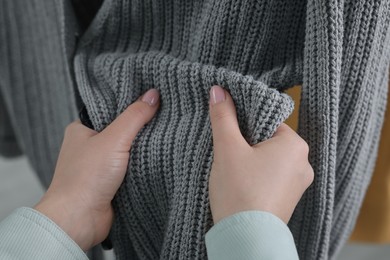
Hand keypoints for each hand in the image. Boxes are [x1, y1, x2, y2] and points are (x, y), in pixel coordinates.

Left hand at [34, 89, 159, 250]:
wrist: (78, 220)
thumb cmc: (86, 177)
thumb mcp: (113, 139)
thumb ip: (134, 116)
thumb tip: (153, 95)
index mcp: (81, 129)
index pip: (110, 110)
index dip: (131, 105)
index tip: (152, 100)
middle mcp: (88, 147)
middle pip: (121, 130)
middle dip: (140, 129)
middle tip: (163, 118)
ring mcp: (98, 166)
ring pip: (127, 151)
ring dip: (142, 150)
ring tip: (164, 136)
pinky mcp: (109, 183)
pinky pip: (129, 169)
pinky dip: (141, 166)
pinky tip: (156, 159)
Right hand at [208, 85, 313, 223]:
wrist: (246, 239)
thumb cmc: (239, 191)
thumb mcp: (227, 148)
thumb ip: (224, 116)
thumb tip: (218, 89)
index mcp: (295, 145)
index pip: (267, 121)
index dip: (245, 125)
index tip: (230, 135)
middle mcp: (303, 163)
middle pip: (267, 141)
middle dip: (246, 144)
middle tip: (228, 155)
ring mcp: (298, 184)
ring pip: (268, 160)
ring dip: (249, 161)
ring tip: (233, 172)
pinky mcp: (288, 200)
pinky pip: (271, 178)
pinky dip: (255, 178)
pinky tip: (241, 186)